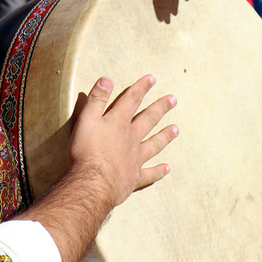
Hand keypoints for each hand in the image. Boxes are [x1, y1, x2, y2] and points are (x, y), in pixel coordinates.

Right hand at [68, 75, 176, 207]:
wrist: (93, 182)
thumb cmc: (85, 151)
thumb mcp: (86, 119)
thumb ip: (97, 100)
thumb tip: (107, 79)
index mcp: (118, 123)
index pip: (132, 100)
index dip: (141, 88)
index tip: (152, 79)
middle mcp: (131, 138)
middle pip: (149, 119)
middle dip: (160, 108)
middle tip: (173, 100)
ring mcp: (135, 158)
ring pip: (154, 144)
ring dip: (165, 136)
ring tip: (176, 129)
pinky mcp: (134, 177)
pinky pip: (150, 173)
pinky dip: (158, 171)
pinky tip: (167, 168)